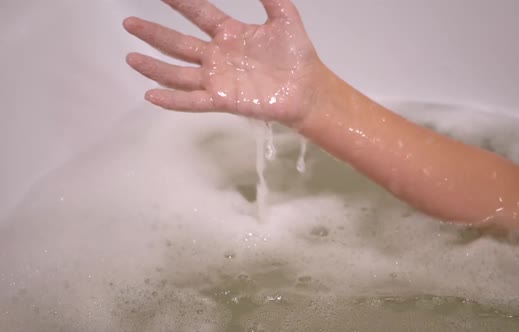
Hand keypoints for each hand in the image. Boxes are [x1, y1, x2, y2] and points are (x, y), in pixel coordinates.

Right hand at [123, 0, 322, 125]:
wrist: (307, 89)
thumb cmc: (296, 55)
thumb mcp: (285, 17)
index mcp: (229, 33)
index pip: (198, 14)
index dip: (179, 1)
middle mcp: (217, 56)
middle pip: (178, 43)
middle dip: (153, 33)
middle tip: (129, 22)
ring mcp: (218, 79)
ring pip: (179, 73)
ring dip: (154, 67)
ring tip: (131, 58)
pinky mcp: (223, 100)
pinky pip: (193, 100)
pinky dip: (172, 100)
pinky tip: (151, 95)